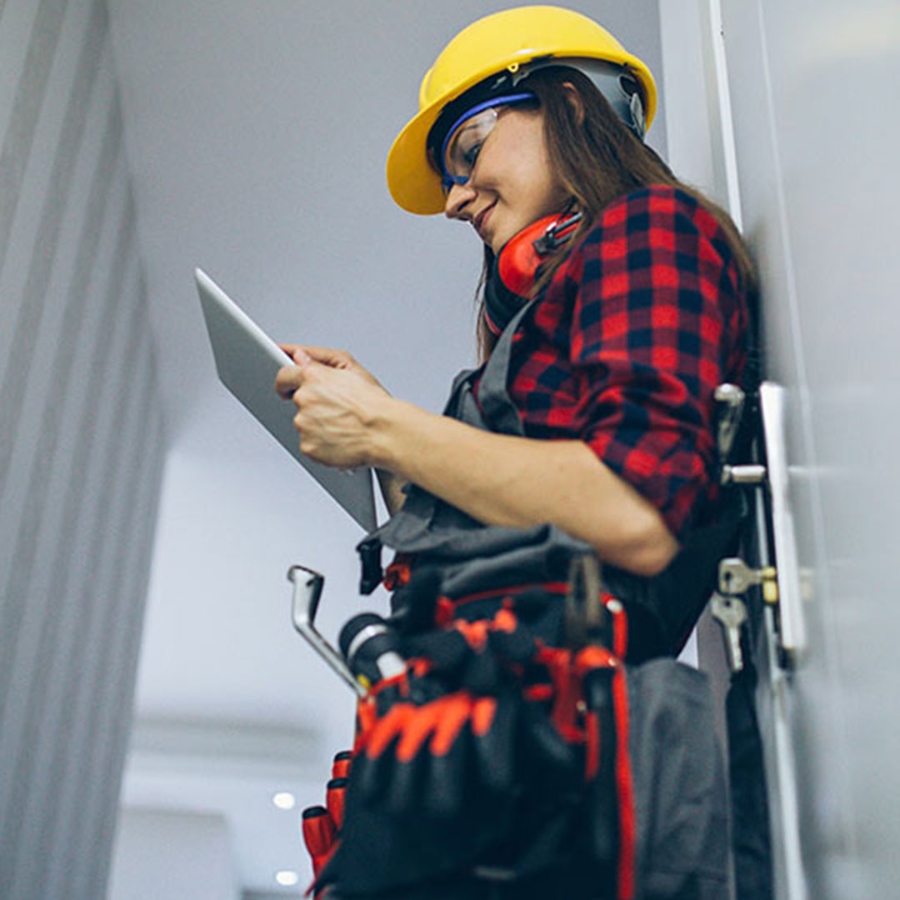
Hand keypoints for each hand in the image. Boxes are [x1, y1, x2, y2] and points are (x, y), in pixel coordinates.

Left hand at [275, 345, 393, 468]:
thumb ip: (319, 360)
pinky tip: (340, 439)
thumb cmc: (374, 403)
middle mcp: (304, 399)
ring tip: (343, 426)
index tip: (285, 388)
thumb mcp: (352, 369)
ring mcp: (304, 424)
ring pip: (304, 424)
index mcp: (313, 377)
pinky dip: (322, 443)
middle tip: (336, 410)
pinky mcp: (308, 446)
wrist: (385, 433)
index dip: (285, 382)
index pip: (284, 375)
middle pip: (298, 402)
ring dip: (318, 425)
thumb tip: (299, 357)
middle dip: (313, 405)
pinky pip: (309, 444)